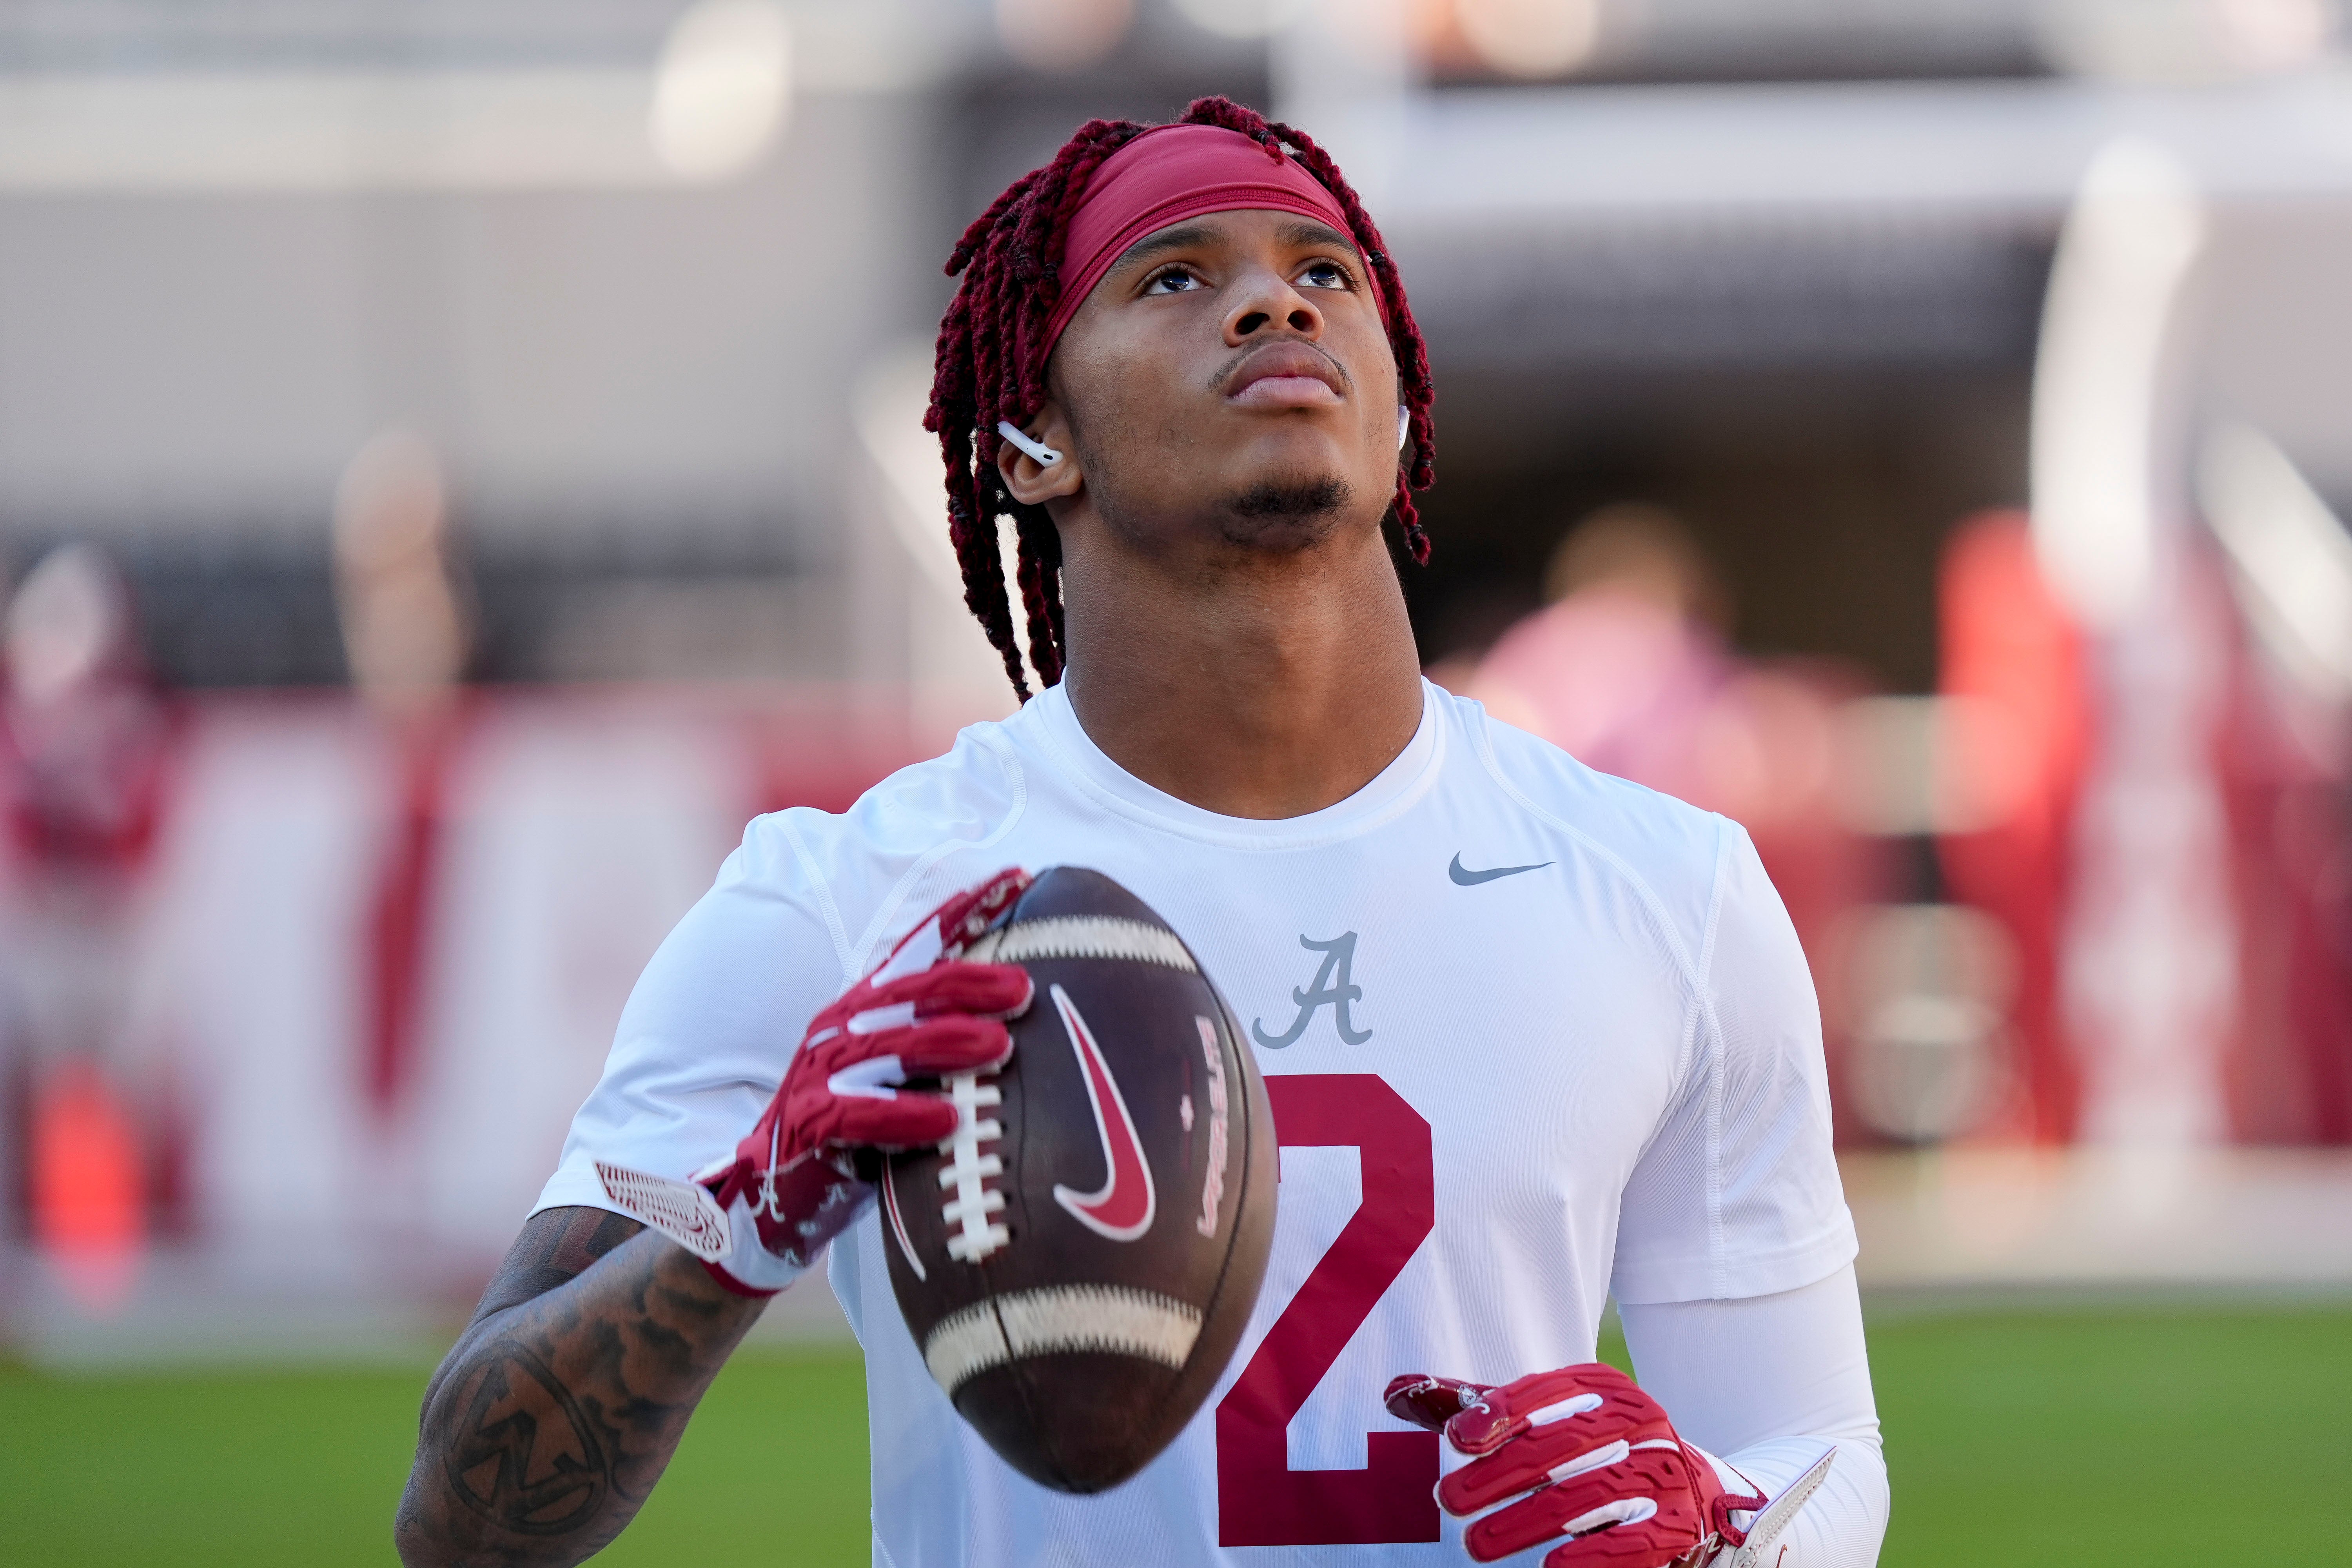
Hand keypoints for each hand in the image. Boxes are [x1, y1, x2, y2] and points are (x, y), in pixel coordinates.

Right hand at [599, 868, 1033, 1294]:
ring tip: (999, 1044)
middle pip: (912, 992)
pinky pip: (860, 1116)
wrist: (767, 1197)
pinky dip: (905, 1116)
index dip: (963, 909)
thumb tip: (1023, 1009)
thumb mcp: (895, 1073)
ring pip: (891, 1048)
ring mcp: (821, 1074)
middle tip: (1024, 987)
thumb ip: (937, 1040)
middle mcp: (842, 1028)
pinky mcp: (810, 1125)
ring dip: (948, 1043)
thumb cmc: (852, 1132)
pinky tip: (948, 1119)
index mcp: (864, 1008)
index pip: (919, 948)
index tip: (1015, 878)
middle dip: (970, 982)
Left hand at [1384, 1365, 1764, 1567]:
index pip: (1546, 1394)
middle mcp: (1638, 1422)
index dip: (1501, 1413)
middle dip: (1501, 1476)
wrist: (1689, 1488)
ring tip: (1479, 1546)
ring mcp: (1663, 1471)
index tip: (1457, 1439)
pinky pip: (1633, 1540)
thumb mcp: (1543, 1419)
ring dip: (1529, 1522)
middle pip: (1563, 1446)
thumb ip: (1474, 1408)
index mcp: (1602, 1388)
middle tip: (1450, 1502)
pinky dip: (1591, 1555)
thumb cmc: (1591, 1450)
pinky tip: (1552, 1567)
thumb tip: (1393, 1392)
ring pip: (1590, 1495)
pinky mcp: (1679, 1522)